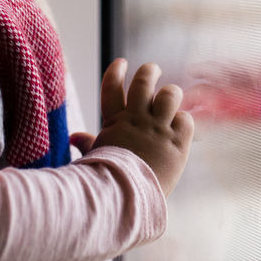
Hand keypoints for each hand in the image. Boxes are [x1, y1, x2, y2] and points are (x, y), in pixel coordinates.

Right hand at [82, 58, 193, 195]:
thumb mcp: (94, 157)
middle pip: (145, 81)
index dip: (116, 71)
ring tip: (171, 95)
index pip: (112, 86)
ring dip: (171, 93)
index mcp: (114, 122)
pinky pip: (186, 119)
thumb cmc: (104, 181)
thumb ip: (87, 144)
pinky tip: (180, 127)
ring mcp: (158, 129)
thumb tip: (74, 137)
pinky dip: (184, 122)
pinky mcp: (176, 142)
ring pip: (170, 94)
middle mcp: (137, 119)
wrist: (123, 198)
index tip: (121, 62)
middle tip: (153, 71)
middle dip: (150, 72)